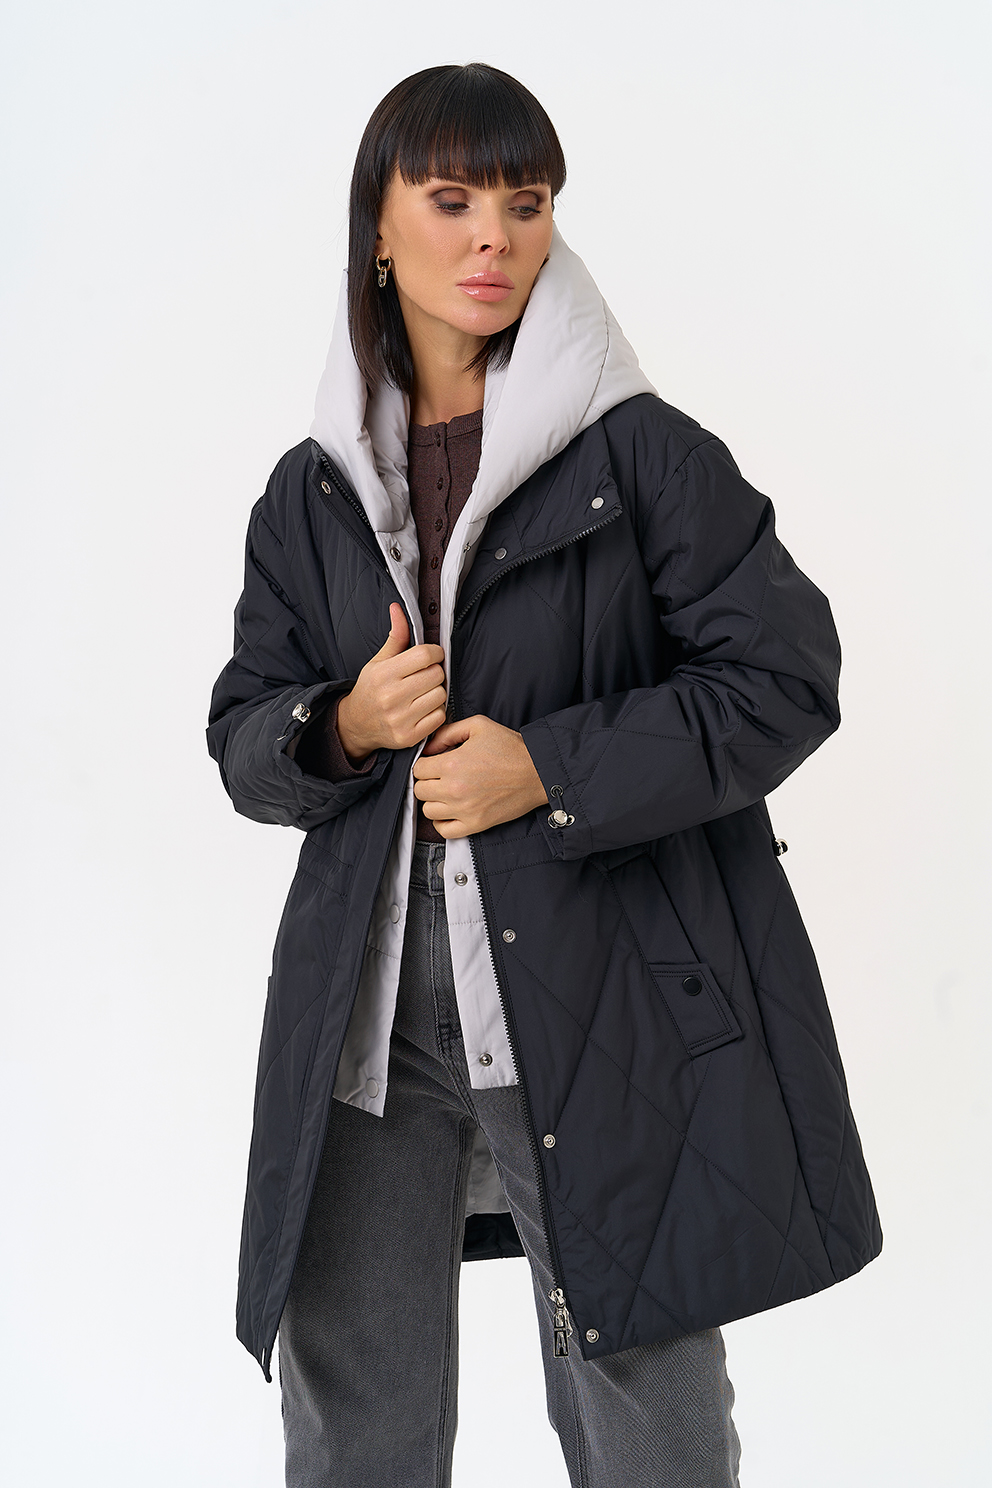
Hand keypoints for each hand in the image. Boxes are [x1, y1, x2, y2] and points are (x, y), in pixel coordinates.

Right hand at [337, 603, 446, 758]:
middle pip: (436, 674)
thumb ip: (396, 636)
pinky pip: (440, 716)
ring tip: (423, 692)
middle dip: (435, 671)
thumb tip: (398, 608)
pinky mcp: (410, 736)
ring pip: (440, 695)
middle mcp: (391, 697)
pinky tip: (423, 708)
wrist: (357, 724)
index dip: (434, 652)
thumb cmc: (371, 689)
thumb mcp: (378, 661)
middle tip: (424, 675)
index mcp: (384, 674)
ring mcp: (401, 719)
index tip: (430, 655)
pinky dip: (436, 711)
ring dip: (436, 692)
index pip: (425, 655)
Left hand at [412, 714, 548, 837]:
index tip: (435, 764)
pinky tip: (451, 810)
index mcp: (452, 763)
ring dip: (434, 801)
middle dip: (428, 781)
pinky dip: (443, 822)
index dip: (425, 764)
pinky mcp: (475, 824)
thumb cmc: (511, 749)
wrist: (537, 772)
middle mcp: (454, 788)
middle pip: (420, 790)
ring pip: (428, 810)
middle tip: (442, 777)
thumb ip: (447, 732)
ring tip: (447, 793)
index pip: (418, 769)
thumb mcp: (478, 726)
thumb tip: (428, 747)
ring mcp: (464, 809)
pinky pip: (444, 830)